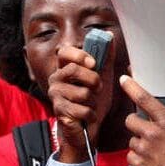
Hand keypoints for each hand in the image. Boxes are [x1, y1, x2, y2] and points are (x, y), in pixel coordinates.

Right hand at [47, 46, 108, 162]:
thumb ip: (105, 57)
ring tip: (90, 105)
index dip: (79, 55)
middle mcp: (55, 80)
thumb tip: (109, 35)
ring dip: (93, 102)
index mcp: (63, 69)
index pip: (63, 52)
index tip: (93, 63)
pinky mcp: (60, 112)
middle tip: (97, 89)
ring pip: (82, 92)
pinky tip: (86, 117)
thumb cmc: (92, 102)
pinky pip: (83, 109)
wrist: (87, 130)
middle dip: (93, 81)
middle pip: (74, 70)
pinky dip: (91, 115)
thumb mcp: (102, 77)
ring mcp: (55, 96)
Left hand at [121, 75, 164, 165]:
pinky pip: (130, 156)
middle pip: (130, 119)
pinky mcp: (139, 165)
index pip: (143, 98)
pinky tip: (152, 161)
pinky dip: (138, 158)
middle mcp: (153, 134)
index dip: (131, 86)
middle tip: (149, 130)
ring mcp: (144, 150)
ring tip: (156, 149)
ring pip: (131, 139)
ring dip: (140, 142)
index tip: (124, 79)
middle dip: (136, 122)